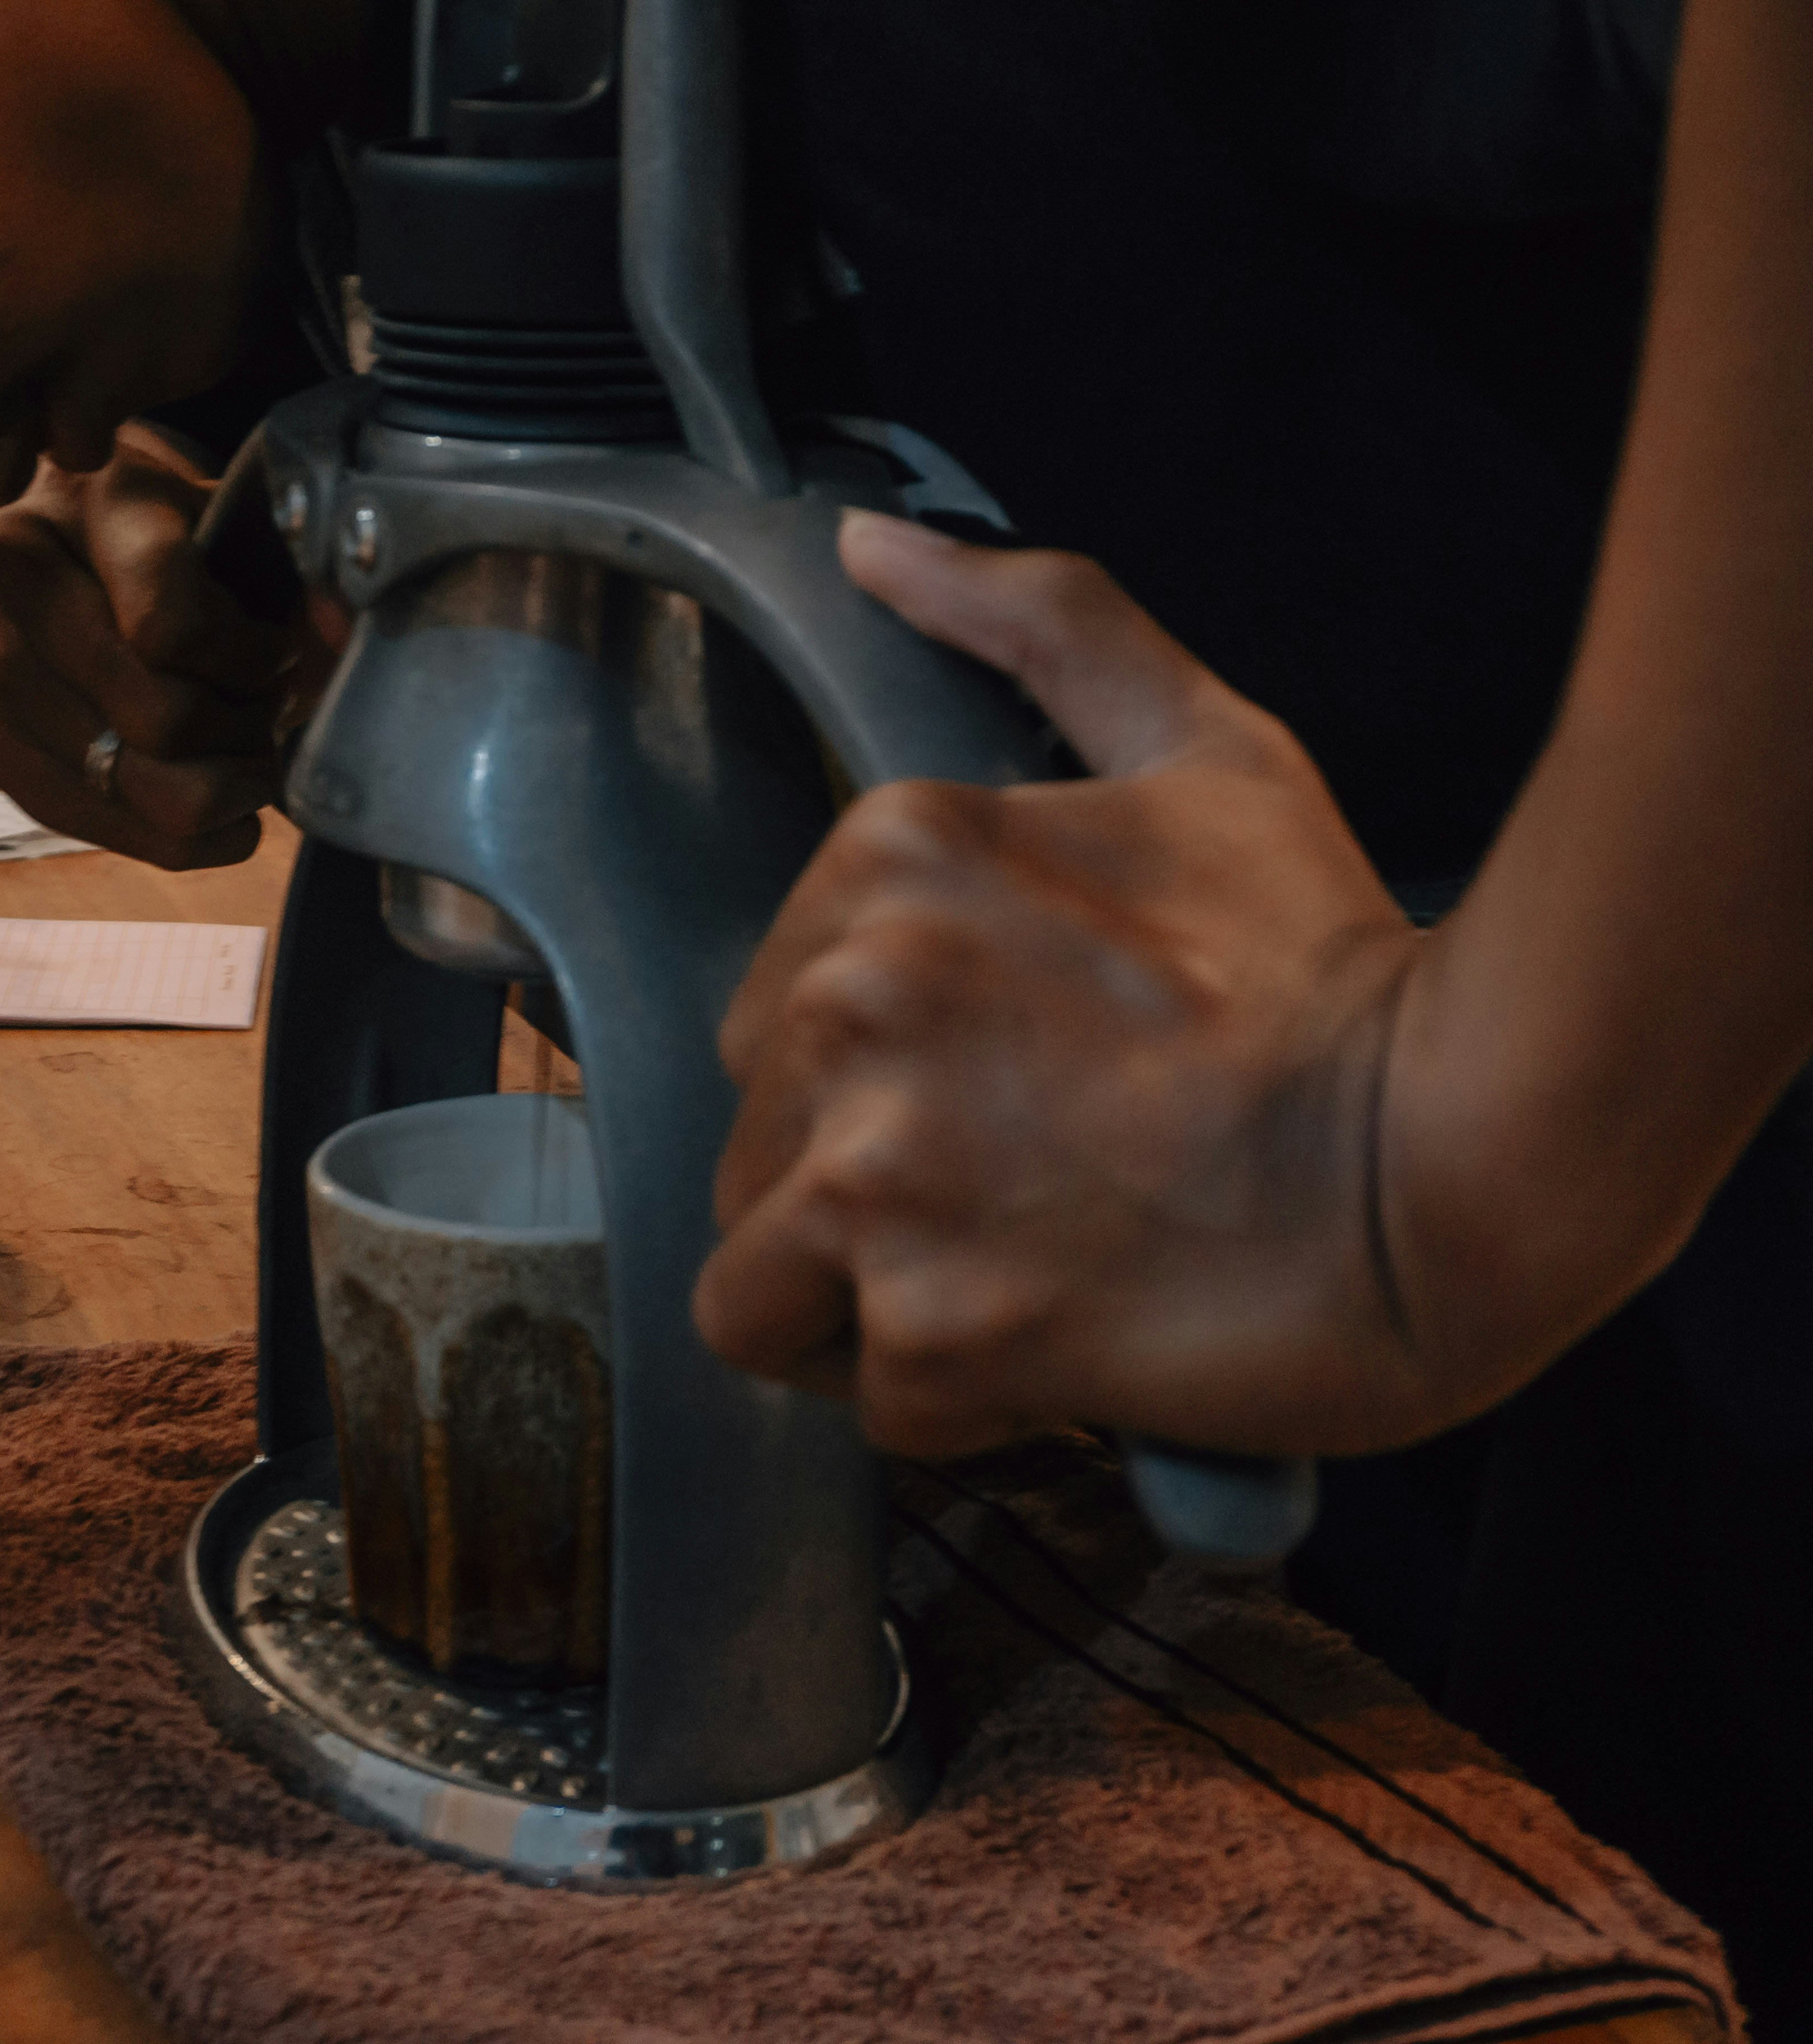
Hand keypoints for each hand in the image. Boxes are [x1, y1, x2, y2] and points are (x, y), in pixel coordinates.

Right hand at [0, 423, 331, 868]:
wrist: (92, 549)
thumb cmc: (182, 535)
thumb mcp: (241, 516)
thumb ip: (301, 564)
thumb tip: (335, 631)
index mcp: (74, 501)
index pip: (174, 629)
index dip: (252, 659)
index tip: (277, 651)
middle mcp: (12, 585)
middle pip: (161, 720)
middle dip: (243, 729)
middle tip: (265, 709)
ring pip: (144, 790)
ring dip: (222, 785)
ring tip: (238, 746)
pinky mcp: (0, 757)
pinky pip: (116, 833)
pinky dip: (187, 832)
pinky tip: (210, 789)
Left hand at [693, 511, 1440, 1460]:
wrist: (1461, 1148)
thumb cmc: (1327, 964)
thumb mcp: (1200, 751)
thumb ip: (1037, 631)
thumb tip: (873, 540)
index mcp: (880, 864)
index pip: (769, 1031)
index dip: (873, 1091)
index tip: (1002, 1101)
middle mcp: (843, 1008)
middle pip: (752, 1161)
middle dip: (858, 1202)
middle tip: (1021, 1197)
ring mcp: (874, 1175)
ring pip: (759, 1293)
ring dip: (868, 1312)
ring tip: (1014, 1283)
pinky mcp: (925, 1325)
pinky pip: (873, 1402)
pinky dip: (960, 1400)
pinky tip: (1065, 1345)